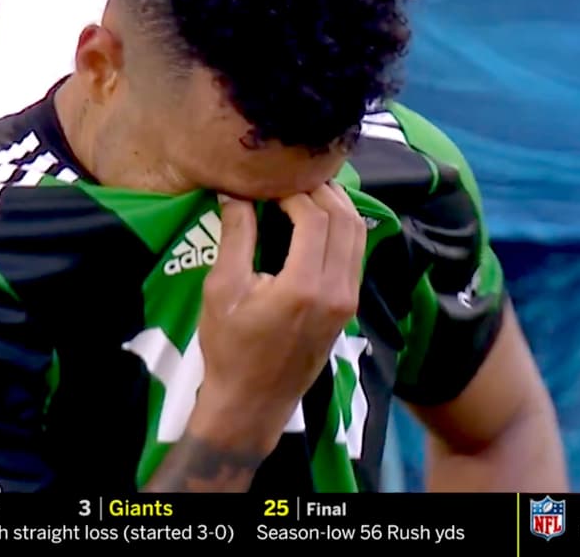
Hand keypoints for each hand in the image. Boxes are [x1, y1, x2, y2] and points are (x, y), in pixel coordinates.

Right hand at [190, 184, 367, 453]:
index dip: (294, 190)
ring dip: (336, 206)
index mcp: (305, 286)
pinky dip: (341, 229)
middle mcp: (337, 291)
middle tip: (289, 177)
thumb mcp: (223, 289)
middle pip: (344, 219)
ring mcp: (348, 300)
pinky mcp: (349, 307)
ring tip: (304, 191)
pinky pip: (355, 254)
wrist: (252, 402)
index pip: (315, 216)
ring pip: (357, 235)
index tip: (268, 182)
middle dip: (319, 190)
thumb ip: (235, 236)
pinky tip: (316, 220)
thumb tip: (234, 191)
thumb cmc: (229, 348)